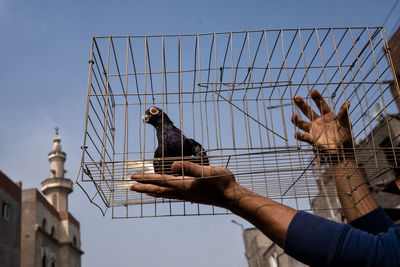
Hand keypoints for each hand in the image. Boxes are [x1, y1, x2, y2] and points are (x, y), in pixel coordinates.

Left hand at [130, 161, 247, 208]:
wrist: (232, 197)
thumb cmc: (222, 182)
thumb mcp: (208, 172)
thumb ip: (191, 168)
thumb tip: (173, 166)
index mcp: (184, 184)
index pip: (161, 180)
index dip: (146, 178)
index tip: (133, 177)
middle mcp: (183, 192)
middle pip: (159, 189)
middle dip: (144, 186)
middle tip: (131, 185)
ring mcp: (187, 195)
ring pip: (164, 193)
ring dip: (152, 191)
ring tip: (142, 190)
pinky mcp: (192, 196)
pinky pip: (172, 195)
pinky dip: (163, 193)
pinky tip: (164, 192)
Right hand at [291, 89, 351, 153]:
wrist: (343, 150)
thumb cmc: (345, 136)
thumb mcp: (346, 124)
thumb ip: (344, 115)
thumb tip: (347, 103)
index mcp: (327, 116)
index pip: (321, 105)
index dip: (317, 98)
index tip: (312, 91)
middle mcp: (318, 121)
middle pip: (308, 111)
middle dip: (302, 104)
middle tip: (296, 97)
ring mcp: (314, 130)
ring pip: (302, 123)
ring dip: (297, 120)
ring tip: (293, 116)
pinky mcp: (312, 139)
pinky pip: (304, 137)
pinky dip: (299, 136)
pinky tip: (296, 134)